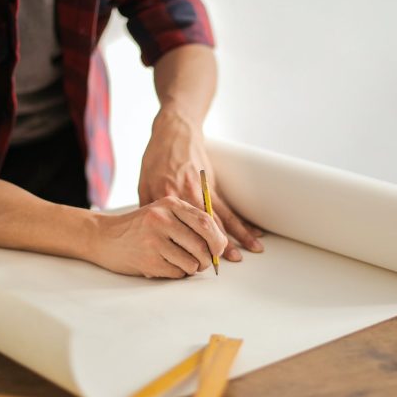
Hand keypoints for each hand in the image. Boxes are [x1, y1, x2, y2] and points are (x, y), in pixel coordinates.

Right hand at [88, 196, 226, 277]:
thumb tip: (221, 244)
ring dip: (192, 268)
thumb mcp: (163, 212)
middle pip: (202, 244)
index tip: (219, 249)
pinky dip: (178, 273)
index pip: (206, 222)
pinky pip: (177, 273)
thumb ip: (189, 221)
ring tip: (181, 263)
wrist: (104, 236)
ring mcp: (153, 240)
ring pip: (192, 262)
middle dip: (208, 259)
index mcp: (170, 204)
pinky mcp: (148, 260)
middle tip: (204, 262)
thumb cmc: (140, 227)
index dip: (218, 239)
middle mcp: (162, 219)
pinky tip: (166, 266)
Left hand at [138, 109, 263, 261]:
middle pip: (203, 226)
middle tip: (224, 264)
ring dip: (237, 236)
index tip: (192, 263)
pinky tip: (253, 232)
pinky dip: (241, 221)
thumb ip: (148, 208)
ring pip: (221, 218)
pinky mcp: (212, 185)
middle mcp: (186, 195)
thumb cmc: (156, 158)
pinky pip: (229, 207)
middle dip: (215, 246)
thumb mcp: (143, 183)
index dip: (186, 246)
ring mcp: (202, 190)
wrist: (175, 131)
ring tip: (249, 252)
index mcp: (166, 198)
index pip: (178, 229)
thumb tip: (150, 233)